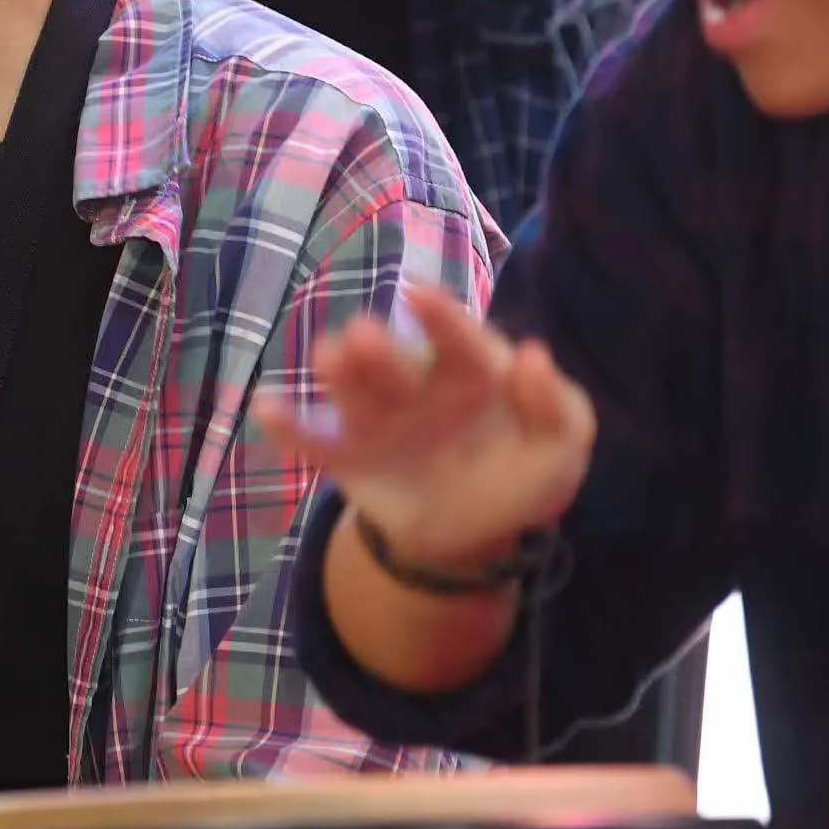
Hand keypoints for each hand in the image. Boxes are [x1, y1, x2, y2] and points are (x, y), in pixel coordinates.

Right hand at [252, 287, 593, 571]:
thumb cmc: (523, 470)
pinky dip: (290, 427)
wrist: (476, 532)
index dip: (443, 319)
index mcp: (472, 373)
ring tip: (327, 359)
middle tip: (363, 335)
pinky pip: (317, 444)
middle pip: (397, 365)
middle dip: (381, 351)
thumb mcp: (561, 446)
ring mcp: (381, 421)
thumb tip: (533, 354)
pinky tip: (266, 408)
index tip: (419, 295)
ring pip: (355, 395)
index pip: (460, 342)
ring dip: (340, 375)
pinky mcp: (350, 459)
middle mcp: (419, 387)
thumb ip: (557, 407)